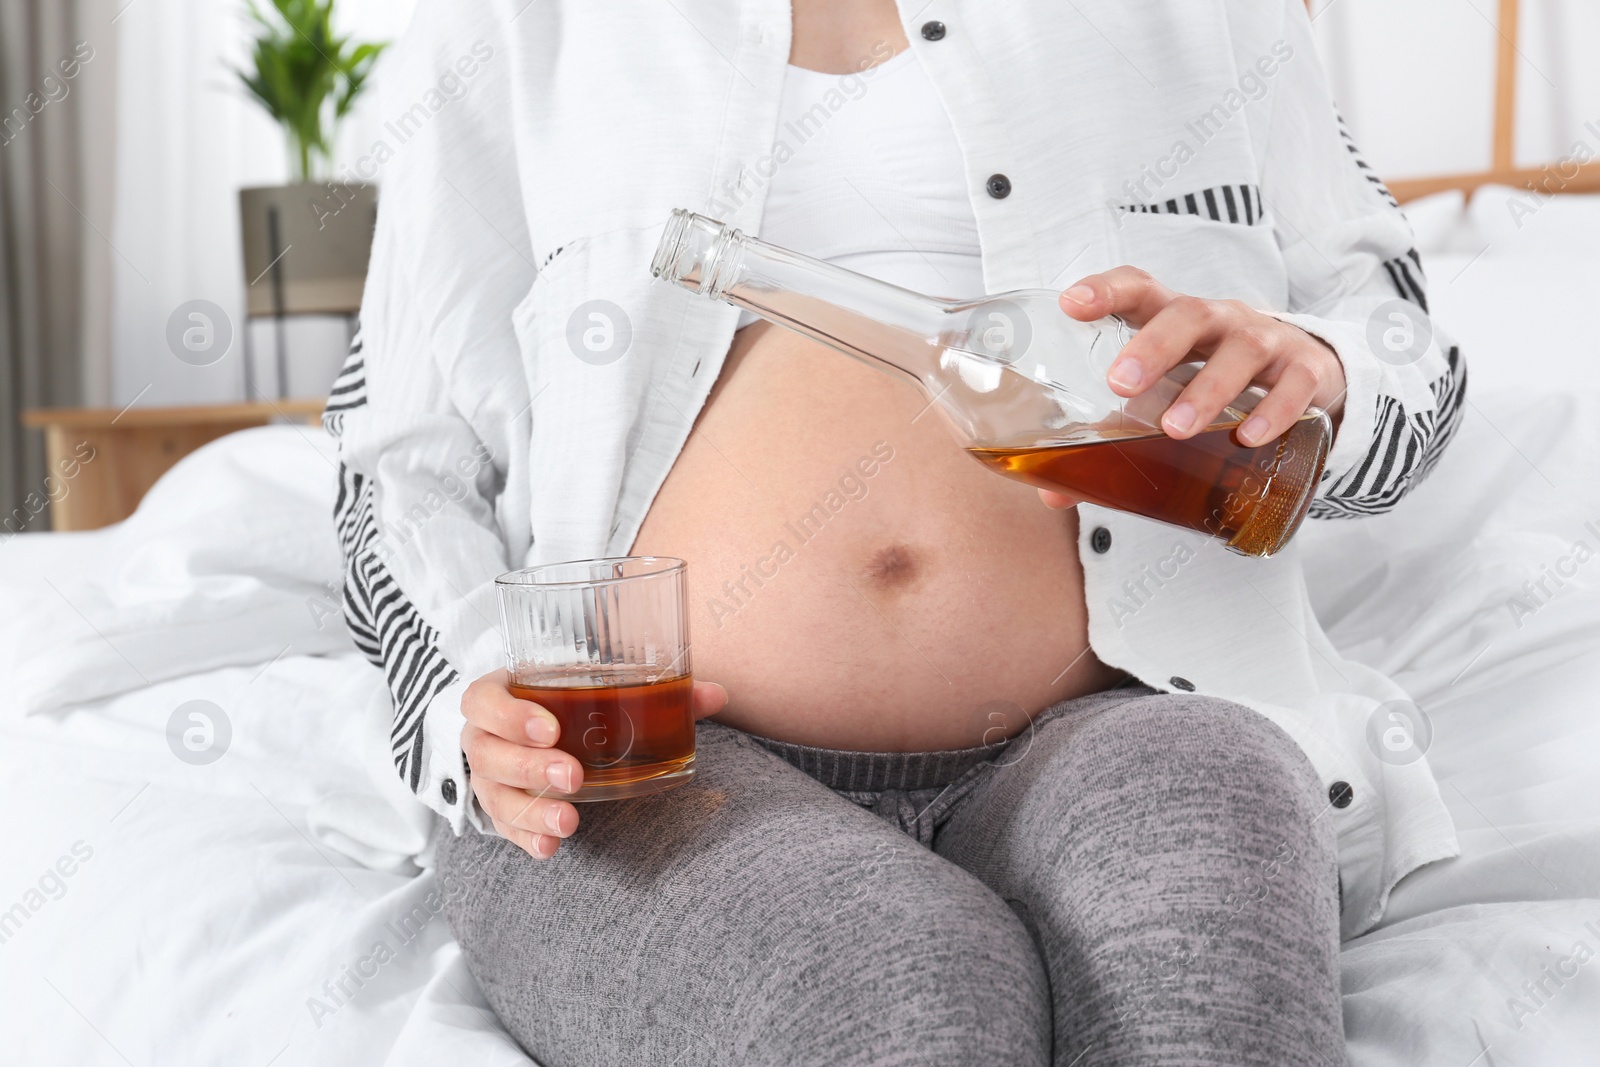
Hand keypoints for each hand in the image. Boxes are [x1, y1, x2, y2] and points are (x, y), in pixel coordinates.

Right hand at [462, 668, 728, 858]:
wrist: (533, 729)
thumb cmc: (567, 701)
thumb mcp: (598, 688)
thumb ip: (656, 689)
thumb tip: (717, 695)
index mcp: (501, 693)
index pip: (484, 700)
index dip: (510, 715)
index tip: (551, 728)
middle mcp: (483, 735)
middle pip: (486, 752)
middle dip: (529, 766)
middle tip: (573, 776)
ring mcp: (488, 776)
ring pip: (493, 794)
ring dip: (531, 809)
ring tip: (570, 822)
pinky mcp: (499, 808)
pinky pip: (503, 827)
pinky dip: (526, 838)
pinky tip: (551, 848)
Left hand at [1036, 266, 1345, 511]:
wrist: (1307, 373)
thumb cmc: (1213, 377)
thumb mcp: (1168, 393)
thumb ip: (1113, 437)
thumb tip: (1053, 493)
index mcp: (1174, 320)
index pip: (1140, 288)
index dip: (1106, 291)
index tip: (1072, 304)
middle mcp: (1220, 321)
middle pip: (1187, 314)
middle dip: (1153, 346)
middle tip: (1120, 384)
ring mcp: (1266, 342)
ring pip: (1239, 351)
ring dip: (1205, 389)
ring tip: (1175, 428)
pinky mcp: (1306, 371)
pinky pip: (1293, 386)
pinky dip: (1272, 411)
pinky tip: (1247, 438)